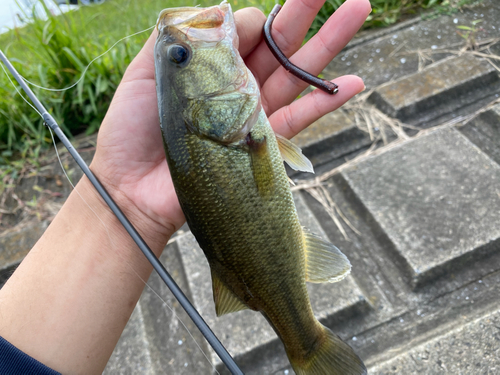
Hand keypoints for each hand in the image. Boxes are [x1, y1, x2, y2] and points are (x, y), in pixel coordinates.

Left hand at [91, 0, 370, 247]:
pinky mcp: (261, 144)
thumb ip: (179, 38)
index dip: (252, 19)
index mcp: (210, 66)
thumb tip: (225, 13)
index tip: (248, 21)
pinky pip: (300, 119)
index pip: (244, 30)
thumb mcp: (147, 72)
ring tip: (357, 9)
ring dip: (328, 42)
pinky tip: (354, 81)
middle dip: (304, 11)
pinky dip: (326, 101)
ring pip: (296, 73)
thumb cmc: (132, 130)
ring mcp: (252, 114)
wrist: (134, 187)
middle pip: (277, 44)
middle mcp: (235, 86)